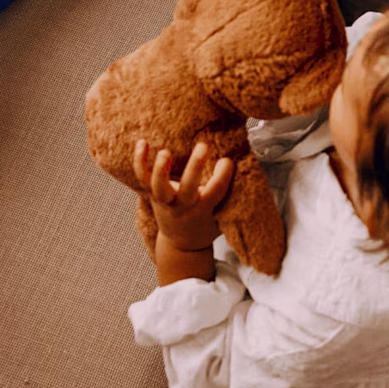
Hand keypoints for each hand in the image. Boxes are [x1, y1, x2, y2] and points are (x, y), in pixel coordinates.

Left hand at [134, 139, 233, 255]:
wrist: (182, 245)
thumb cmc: (208, 224)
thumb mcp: (223, 215)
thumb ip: (232, 195)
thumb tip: (248, 166)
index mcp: (203, 209)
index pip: (215, 191)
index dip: (223, 175)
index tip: (227, 161)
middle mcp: (183, 206)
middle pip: (187, 188)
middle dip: (195, 168)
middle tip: (203, 146)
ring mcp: (165, 201)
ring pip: (159, 187)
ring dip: (160, 170)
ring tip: (164, 152)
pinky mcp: (152, 195)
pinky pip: (142, 178)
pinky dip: (140, 161)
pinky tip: (142, 141)